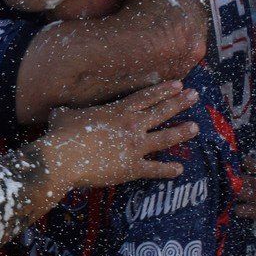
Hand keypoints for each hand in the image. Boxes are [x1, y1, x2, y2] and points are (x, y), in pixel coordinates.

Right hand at [39, 81, 199, 188]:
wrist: (62, 159)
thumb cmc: (61, 134)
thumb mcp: (63, 115)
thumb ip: (68, 112)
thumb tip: (60, 111)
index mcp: (117, 111)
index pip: (146, 97)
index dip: (163, 90)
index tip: (178, 84)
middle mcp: (131, 126)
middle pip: (161, 111)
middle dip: (179, 103)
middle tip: (195, 96)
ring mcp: (134, 147)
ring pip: (165, 137)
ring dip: (181, 132)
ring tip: (196, 127)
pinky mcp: (132, 167)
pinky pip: (155, 169)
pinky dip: (168, 170)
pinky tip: (180, 169)